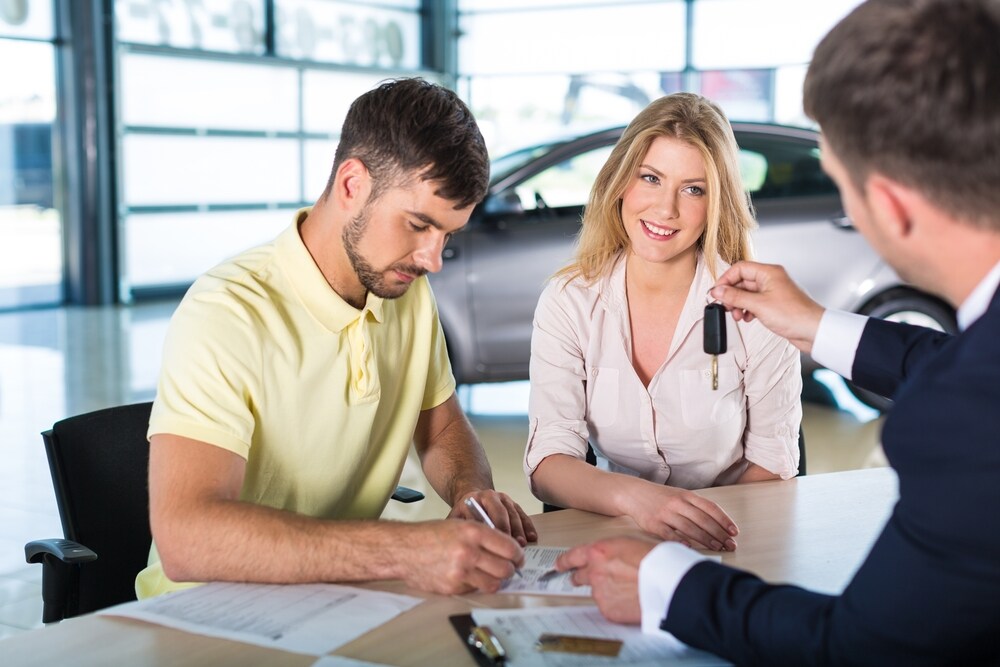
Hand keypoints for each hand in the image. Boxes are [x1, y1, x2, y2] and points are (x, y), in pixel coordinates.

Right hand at [398, 520, 523, 594]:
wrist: (403, 549)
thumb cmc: (431, 535)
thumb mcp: (459, 524)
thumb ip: (483, 535)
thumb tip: (508, 549)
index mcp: (473, 532)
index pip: (509, 547)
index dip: (518, 554)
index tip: (518, 557)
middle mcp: (468, 552)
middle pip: (506, 568)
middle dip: (511, 569)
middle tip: (509, 568)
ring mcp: (460, 572)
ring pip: (495, 583)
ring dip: (498, 580)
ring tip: (493, 574)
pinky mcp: (453, 587)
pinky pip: (476, 589)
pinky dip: (477, 584)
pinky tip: (471, 576)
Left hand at [448, 489, 537, 545]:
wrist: (473, 499)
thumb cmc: (464, 513)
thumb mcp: (457, 517)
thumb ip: (460, 527)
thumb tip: (468, 545)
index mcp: (478, 498)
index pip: (486, 513)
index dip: (491, 529)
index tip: (494, 544)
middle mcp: (494, 496)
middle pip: (503, 513)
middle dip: (508, 530)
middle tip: (512, 546)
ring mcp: (506, 500)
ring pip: (515, 514)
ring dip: (520, 530)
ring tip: (522, 545)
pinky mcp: (515, 505)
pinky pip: (523, 515)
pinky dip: (529, 526)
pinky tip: (532, 537)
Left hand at [556, 537, 659, 624]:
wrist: (668, 584)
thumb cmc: (656, 560)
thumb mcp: (630, 543)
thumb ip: (611, 551)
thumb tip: (609, 556)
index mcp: (599, 552)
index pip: (572, 556)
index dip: (564, 561)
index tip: (559, 565)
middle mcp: (595, 572)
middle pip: (579, 576)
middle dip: (580, 577)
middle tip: (585, 579)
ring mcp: (600, 592)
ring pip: (596, 592)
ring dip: (604, 591)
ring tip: (624, 588)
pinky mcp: (608, 610)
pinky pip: (607, 606)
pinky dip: (615, 604)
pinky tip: (629, 599)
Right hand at [625, 483, 737, 551]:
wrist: (633, 493)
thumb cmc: (660, 497)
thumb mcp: (679, 496)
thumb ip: (695, 507)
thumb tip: (718, 524)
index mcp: (686, 495)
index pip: (710, 507)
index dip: (724, 520)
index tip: (734, 532)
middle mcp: (677, 502)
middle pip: (702, 519)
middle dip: (718, 533)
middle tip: (730, 544)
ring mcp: (665, 513)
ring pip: (689, 527)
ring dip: (705, 539)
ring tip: (717, 547)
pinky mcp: (653, 523)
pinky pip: (669, 534)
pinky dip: (680, 541)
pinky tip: (690, 548)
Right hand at [709, 261, 824, 353]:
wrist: (813, 331)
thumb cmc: (794, 315)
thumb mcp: (758, 305)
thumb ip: (735, 297)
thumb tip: (718, 291)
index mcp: (769, 272)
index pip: (740, 268)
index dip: (726, 279)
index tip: (717, 292)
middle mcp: (771, 279)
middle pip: (743, 281)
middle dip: (732, 295)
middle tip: (725, 306)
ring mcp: (773, 292)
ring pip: (748, 293)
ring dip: (739, 304)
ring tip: (736, 315)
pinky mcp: (774, 304)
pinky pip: (755, 303)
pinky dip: (748, 310)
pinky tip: (747, 318)